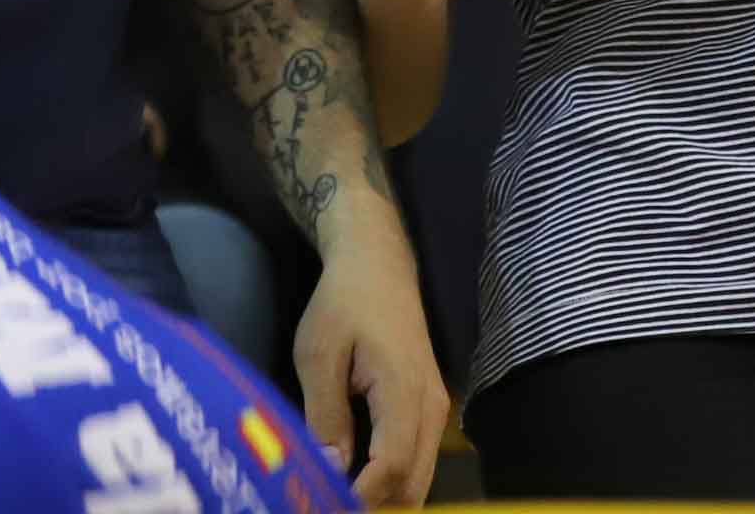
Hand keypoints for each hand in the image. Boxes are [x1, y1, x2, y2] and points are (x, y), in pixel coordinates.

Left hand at [289, 224, 449, 505]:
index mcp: (403, 392)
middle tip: (329, 505)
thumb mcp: (319, 352)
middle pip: (412, 485)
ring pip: (419, 479)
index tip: (324, 505)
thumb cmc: (344, 303)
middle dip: (376, 506)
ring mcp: (436, 410)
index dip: (360, 498)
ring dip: (385, 499)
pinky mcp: (429, 409)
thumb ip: (325, 412)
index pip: (389, 467)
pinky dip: (392, 482)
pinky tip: (358, 484)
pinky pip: (417, 461)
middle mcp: (430, 408)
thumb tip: (330, 469)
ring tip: (340, 499)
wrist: (379, 265)